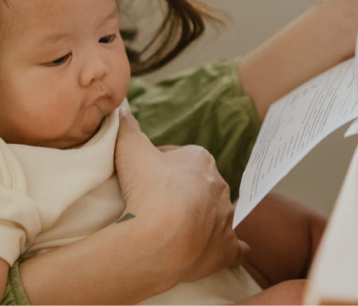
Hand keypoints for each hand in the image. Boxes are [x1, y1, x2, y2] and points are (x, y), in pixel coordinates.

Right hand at [114, 102, 248, 285]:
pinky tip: (224, 250)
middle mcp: (219, 186)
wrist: (157, 240)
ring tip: (176, 228)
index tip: (144, 176)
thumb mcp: (130, 147)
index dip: (161, 165)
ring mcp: (225, 220)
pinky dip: (230, 248)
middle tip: (156, 203)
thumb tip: (122, 107)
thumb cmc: (147, 189)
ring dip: (203, 218)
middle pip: (199, 185)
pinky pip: (235, 247)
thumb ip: (127, 126)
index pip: (180, 157)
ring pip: (217, 214)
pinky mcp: (226, 250)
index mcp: (201, 159)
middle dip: (182, 191)